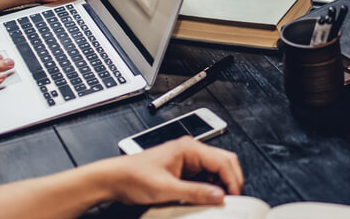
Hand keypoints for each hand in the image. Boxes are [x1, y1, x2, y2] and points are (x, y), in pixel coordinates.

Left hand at [93, 136, 243, 205]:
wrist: (114, 180)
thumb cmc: (132, 176)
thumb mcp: (166, 189)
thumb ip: (195, 192)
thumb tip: (218, 195)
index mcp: (189, 148)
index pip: (223, 161)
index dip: (232, 180)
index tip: (234, 197)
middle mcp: (190, 151)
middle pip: (224, 162)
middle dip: (231, 180)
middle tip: (233, 200)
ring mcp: (187, 160)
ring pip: (216, 170)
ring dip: (220, 185)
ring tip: (219, 201)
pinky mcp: (183, 171)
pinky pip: (205, 177)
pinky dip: (210, 188)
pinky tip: (206, 199)